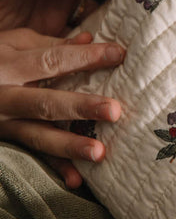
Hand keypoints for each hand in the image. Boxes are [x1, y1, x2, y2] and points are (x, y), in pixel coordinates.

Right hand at [0, 27, 125, 187]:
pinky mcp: (7, 141)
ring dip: (69, 146)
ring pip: (38, 136)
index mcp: (9, 66)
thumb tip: (89, 38)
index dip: (85, 57)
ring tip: (99, 152)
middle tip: (114, 111)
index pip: (52, 60)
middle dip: (80, 107)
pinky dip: (55, 169)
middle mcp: (5, 97)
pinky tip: (76, 180)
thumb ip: (50, 44)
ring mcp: (4, 124)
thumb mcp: (12, 44)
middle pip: (45, 103)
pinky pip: (33, 157)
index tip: (120, 54)